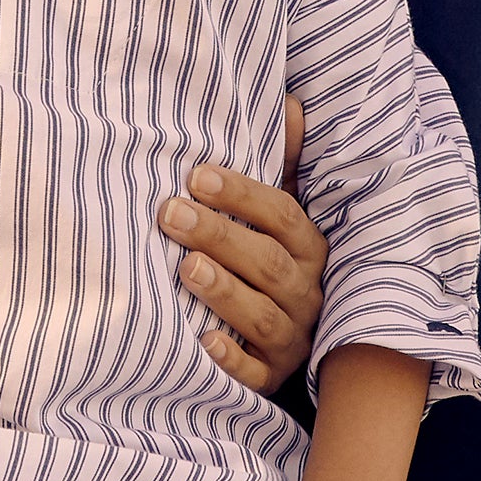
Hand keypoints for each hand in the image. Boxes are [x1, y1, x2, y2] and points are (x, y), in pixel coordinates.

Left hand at [160, 95, 322, 391]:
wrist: (287, 342)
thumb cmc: (270, 258)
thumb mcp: (281, 212)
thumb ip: (283, 162)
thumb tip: (292, 102)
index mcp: (309, 247)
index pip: (282, 215)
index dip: (241, 194)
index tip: (195, 174)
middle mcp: (306, 292)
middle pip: (267, 263)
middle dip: (220, 236)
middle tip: (170, 214)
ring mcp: (291, 339)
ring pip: (262, 317)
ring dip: (224, 291)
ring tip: (184, 268)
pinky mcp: (270, 378)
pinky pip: (254, 373)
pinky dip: (231, 359)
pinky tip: (202, 341)